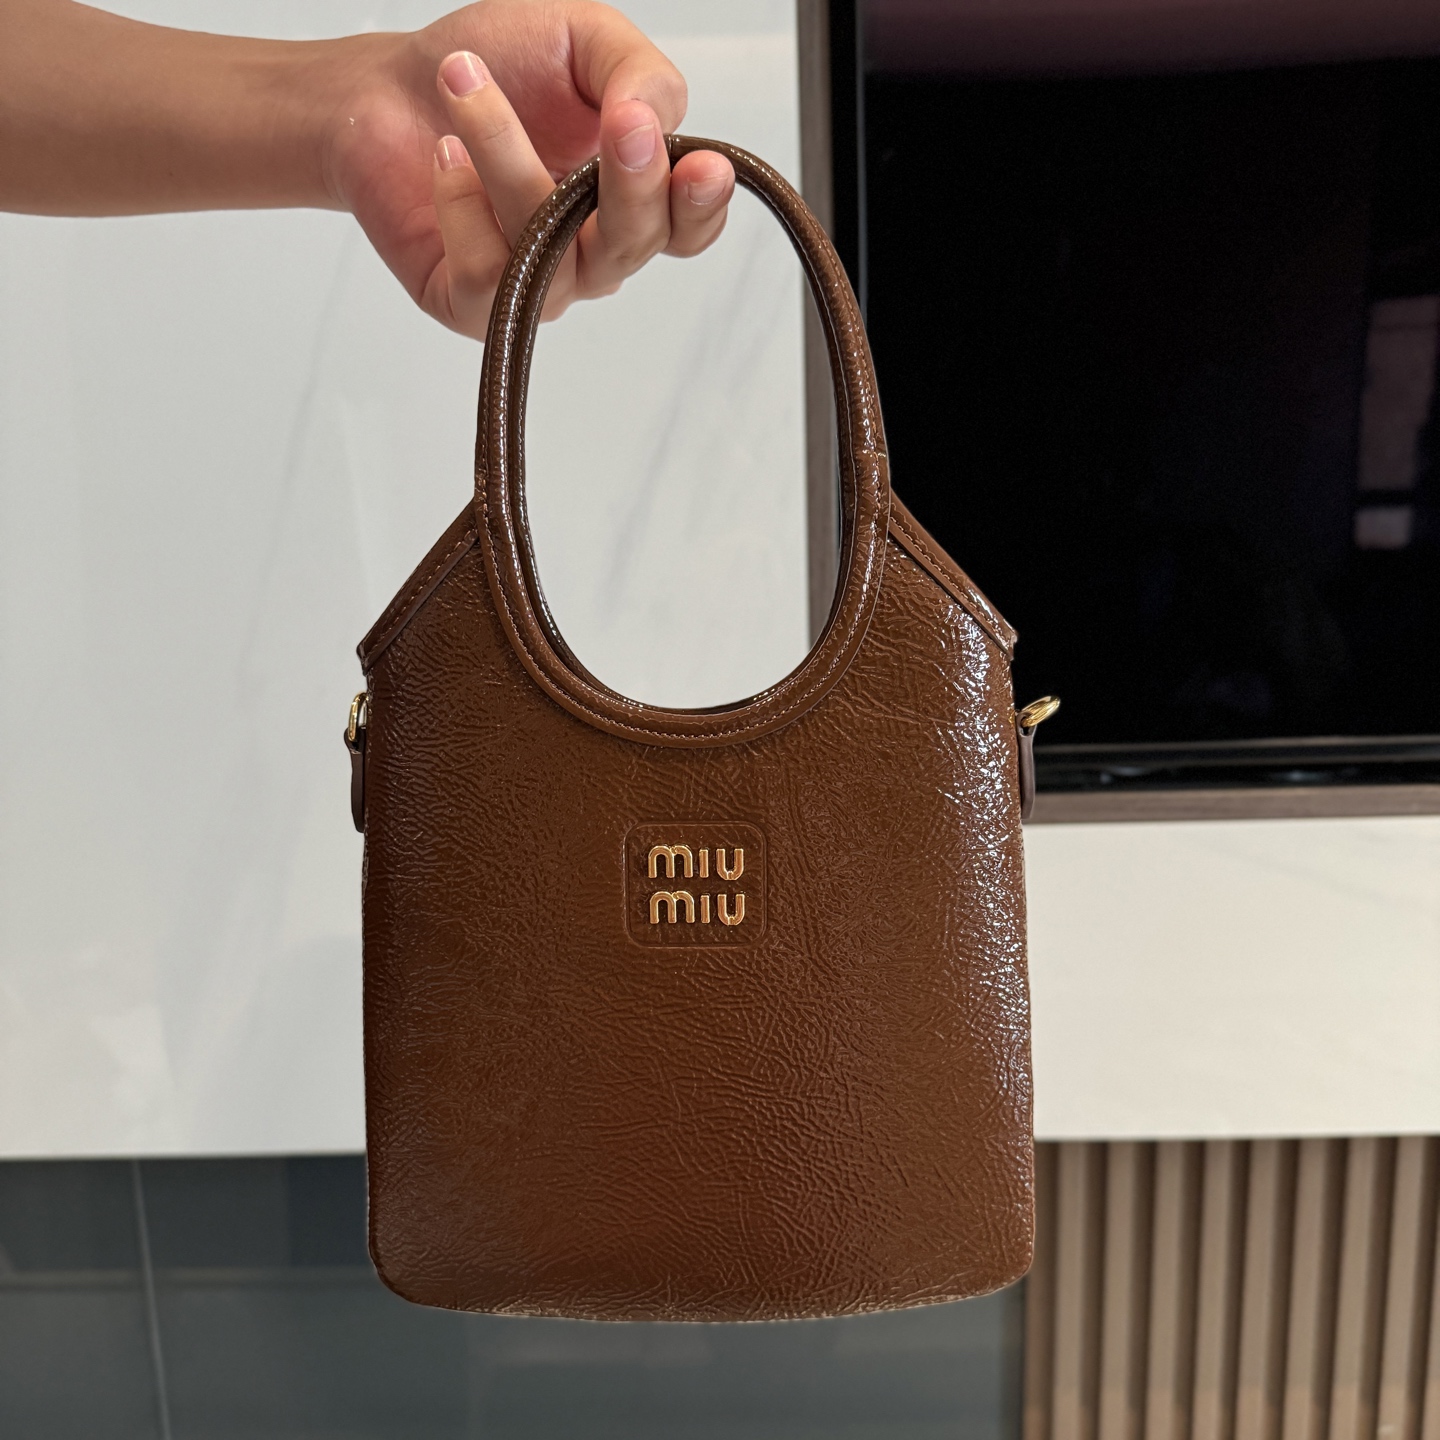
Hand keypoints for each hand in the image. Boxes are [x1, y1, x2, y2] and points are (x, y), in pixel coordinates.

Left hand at [326, 1, 736, 336]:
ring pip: (554, 254)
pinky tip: (443, 156)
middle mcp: (591, 251)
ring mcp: (537, 285)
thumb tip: (653, 124)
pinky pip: (491, 276)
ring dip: (510, 159)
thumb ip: (639, 74)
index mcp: (630, 197)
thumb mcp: (582, 41)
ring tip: (464, 83)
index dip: (700, 207)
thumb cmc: (492, 67)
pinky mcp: (475, 306)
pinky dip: (462, 203)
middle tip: (619, 119)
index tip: (702, 168)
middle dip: (631, 185)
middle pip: (633, 246)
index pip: (687, 228)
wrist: (383, 86)